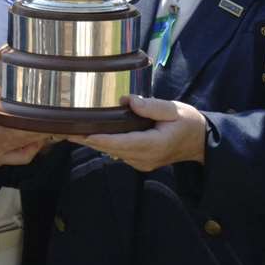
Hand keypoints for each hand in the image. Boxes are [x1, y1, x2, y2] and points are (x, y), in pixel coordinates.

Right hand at [0, 84, 48, 166]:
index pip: (8, 132)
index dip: (28, 126)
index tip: (44, 117)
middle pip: (21, 143)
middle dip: (40, 132)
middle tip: (56, 119)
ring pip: (24, 154)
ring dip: (39, 140)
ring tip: (48, 125)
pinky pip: (19, 158)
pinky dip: (32, 148)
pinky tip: (37, 137)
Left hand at [72, 95, 206, 170]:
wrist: (199, 141)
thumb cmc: (187, 122)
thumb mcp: (173, 110)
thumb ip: (151, 106)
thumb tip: (128, 101)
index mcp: (153, 145)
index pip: (121, 143)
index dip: (100, 139)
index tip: (81, 134)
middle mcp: (144, 158)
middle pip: (111, 149)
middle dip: (88, 140)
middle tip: (65, 130)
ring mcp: (141, 162)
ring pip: (112, 152)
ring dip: (94, 142)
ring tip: (71, 131)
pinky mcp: (139, 161)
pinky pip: (118, 153)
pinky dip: (104, 144)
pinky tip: (90, 135)